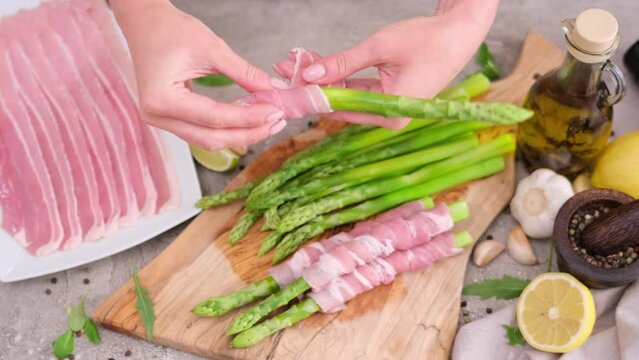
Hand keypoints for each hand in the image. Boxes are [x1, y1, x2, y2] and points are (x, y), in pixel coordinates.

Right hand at [110, 0, 285, 149]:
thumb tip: (273, 91)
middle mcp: (157, 116)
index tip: (275, 112)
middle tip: (277, 123)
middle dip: (248, 134)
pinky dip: (226, 129)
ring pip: (207, 140)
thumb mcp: (212, 48)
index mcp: (162, 98)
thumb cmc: (171, 30)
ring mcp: (160, 120)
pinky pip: (201, 132)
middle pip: (211, 138)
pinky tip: (248, 120)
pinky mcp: (168, 119)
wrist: (146, 24)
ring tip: (268, 123)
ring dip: (239, 134)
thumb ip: (243, 72)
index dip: (249, 118)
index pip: (215, 118)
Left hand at [275, 0, 497, 128]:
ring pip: (348, 93)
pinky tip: (321, 65)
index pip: (341, 108)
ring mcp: (390, 105)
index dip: (313, 94)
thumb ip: (343, 63)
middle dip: (314, 84)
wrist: (461, 30)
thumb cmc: (428, 40)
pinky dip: (342, 76)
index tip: (289, 85)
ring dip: (325, 78)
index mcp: (390, 115)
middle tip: (287, 69)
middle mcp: (389, 116)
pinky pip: (360, 87)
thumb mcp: (379, 49)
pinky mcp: (391, 93)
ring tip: (298, 63)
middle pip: (342, 102)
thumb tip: (311, 74)